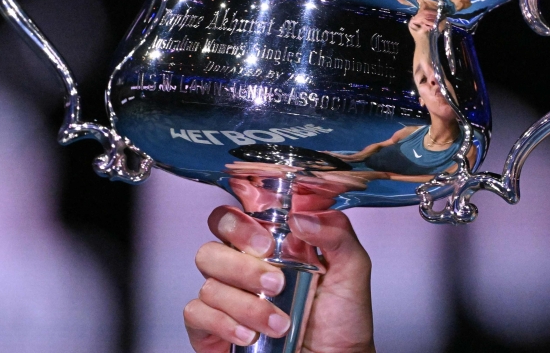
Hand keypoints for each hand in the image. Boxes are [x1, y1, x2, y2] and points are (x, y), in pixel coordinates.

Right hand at [185, 206, 374, 352]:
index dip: (239, 224)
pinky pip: (197, 314)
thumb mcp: (352, 268)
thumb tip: (301, 217)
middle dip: (241, 266)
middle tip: (274, 282)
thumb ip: (337, 233)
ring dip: (246, 305)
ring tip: (279, 322)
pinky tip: (249, 334)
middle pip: (211, 249)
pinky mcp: (211, 329)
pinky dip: (223, 324)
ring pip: (209, 284)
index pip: (233, 219)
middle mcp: (240, 269)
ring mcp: (225, 299)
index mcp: (268, 246)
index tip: (266, 243)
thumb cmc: (341, 319)